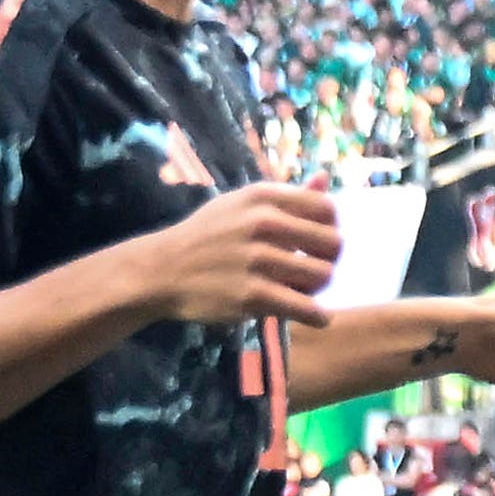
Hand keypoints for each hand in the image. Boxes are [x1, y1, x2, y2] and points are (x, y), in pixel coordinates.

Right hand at [141, 180, 339, 324]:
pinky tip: (314, 316)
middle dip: (329, 260)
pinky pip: (307, 308)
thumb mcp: (241, 205)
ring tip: (301, 291)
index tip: (316, 244)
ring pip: (323, 276)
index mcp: (263, 197)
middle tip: (312, 271)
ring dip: (318, 288)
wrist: (161, 270)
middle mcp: (262, 223)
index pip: (327, 209)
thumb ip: (288, 196)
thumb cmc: (208, 236)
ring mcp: (257, 260)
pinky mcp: (252, 295)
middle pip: (333, 244)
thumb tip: (325, 179)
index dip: (330, 229)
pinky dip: (317, 316)